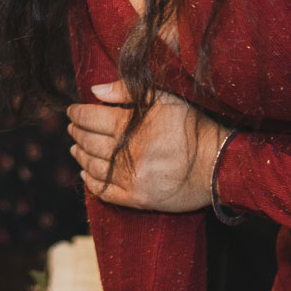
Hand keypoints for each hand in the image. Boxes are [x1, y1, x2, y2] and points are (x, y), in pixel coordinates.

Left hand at [67, 81, 229, 212]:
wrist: (218, 164)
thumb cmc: (192, 127)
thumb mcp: (165, 99)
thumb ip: (126, 91)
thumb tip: (95, 91)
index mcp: (131, 127)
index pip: (90, 118)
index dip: (77, 113)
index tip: (72, 111)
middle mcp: (127, 153)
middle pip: (88, 142)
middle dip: (76, 132)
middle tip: (72, 127)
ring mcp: (131, 178)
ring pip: (92, 166)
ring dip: (79, 155)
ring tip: (76, 148)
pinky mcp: (137, 199)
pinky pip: (104, 191)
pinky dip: (91, 182)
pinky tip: (86, 174)